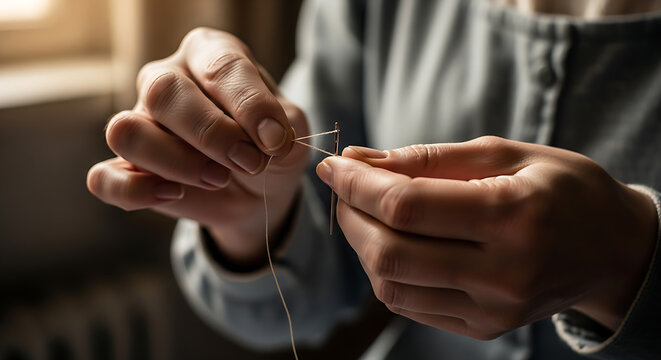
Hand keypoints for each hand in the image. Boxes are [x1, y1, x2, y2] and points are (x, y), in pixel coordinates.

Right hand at [87, 28, 309, 265]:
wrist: (259, 191)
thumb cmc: (271, 148)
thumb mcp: (290, 134)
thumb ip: (283, 128)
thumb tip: (268, 140)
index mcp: (209, 54)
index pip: (219, 65)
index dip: (248, 104)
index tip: (276, 140)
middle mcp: (167, 79)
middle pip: (163, 92)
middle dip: (212, 134)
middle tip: (250, 162)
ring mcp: (139, 121)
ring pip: (127, 131)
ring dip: (178, 162)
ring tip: (219, 178)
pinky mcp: (125, 167)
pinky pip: (104, 178)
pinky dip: (137, 191)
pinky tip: (174, 196)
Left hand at [316, 136, 657, 338]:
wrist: (612, 250)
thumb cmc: (562, 190)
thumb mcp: (506, 154)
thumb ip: (429, 159)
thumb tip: (361, 161)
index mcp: (512, 217)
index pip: (406, 206)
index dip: (357, 184)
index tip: (333, 165)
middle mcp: (503, 274)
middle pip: (390, 252)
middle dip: (350, 215)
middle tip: (344, 187)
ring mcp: (493, 310)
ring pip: (391, 286)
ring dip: (362, 244)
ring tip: (366, 212)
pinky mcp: (484, 329)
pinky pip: (410, 306)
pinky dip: (386, 271)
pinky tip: (392, 242)